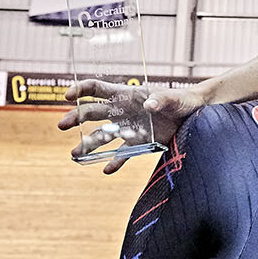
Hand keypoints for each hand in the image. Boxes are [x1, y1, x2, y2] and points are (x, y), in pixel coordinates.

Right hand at [58, 80, 203, 172]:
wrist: (195, 115)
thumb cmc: (183, 100)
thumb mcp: (174, 99)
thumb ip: (162, 100)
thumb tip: (148, 105)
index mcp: (126, 95)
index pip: (97, 88)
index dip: (81, 90)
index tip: (68, 96)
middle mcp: (122, 111)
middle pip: (92, 112)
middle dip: (76, 117)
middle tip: (62, 125)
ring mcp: (129, 127)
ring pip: (103, 135)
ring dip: (88, 143)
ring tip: (74, 154)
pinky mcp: (140, 142)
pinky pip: (123, 153)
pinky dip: (116, 161)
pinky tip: (106, 169)